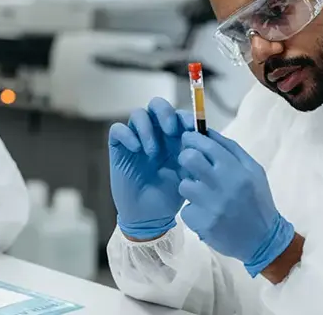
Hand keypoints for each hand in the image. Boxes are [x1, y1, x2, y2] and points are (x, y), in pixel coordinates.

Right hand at [108, 97, 194, 239]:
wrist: (151, 216)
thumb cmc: (172, 194)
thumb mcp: (190, 174)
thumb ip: (197, 156)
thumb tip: (205, 138)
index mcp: (174, 137)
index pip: (178, 114)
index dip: (185, 116)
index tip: (192, 128)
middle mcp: (155, 133)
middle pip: (156, 105)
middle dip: (165, 113)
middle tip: (170, 130)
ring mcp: (136, 139)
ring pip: (137, 114)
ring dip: (147, 128)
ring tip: (153, 150)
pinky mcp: (120, 148)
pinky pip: (118, 129)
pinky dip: (127, 134)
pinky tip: (137, 150)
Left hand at [177, 129, 294, 276]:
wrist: (263, 240)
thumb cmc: (257, 200)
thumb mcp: (253, 171)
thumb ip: (231, 149)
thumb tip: (206, 130)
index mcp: (238, 171)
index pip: (206, 145)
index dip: (192, 138)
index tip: (188, 139)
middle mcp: (224, 186)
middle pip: (189, 159)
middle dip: (185, 158)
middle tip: (189, 164)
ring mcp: (211, 206)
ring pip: (184, 185)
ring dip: (189, 187)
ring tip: (202, 193)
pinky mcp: (201, 224)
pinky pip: (186, 209)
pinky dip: (193, 210)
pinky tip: (206, 213)